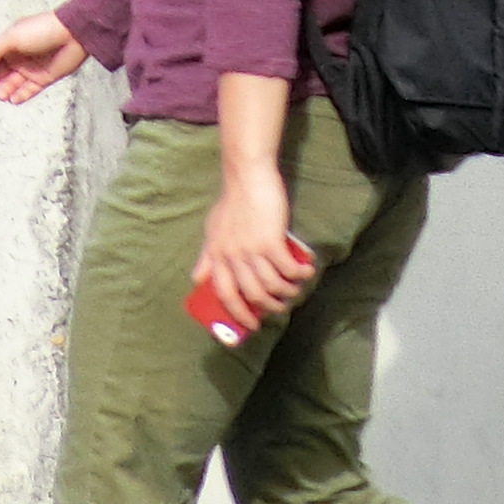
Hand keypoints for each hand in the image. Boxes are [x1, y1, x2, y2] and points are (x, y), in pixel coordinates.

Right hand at [0, 13, 85, 103]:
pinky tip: (14, 98)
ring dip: (3, 91)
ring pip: (10, 85)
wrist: (73, 34)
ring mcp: (29, 70)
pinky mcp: (43, 79)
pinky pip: (28, 91)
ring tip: (2, 94)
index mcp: (6, 46)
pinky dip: (19, 96)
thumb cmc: (41, 30)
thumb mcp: (11, 38)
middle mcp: (16, 58)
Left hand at [194, 185, 315, 336]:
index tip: (252, 325)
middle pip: (252, 294)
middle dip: (270, 307)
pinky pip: (288, 269)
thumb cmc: (232, 204)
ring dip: (288, 292)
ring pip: (272, 285)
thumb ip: (206, 256)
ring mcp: (250, 249)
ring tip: (295, 289)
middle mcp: (231, 255)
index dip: (238, 313)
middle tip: (281, 307)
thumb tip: (196, 279)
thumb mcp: (212, 230)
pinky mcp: (270, 241)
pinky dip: (300, 274)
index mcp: (216, 255)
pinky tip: (307, 271)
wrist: (247, 179)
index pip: (224, 293)